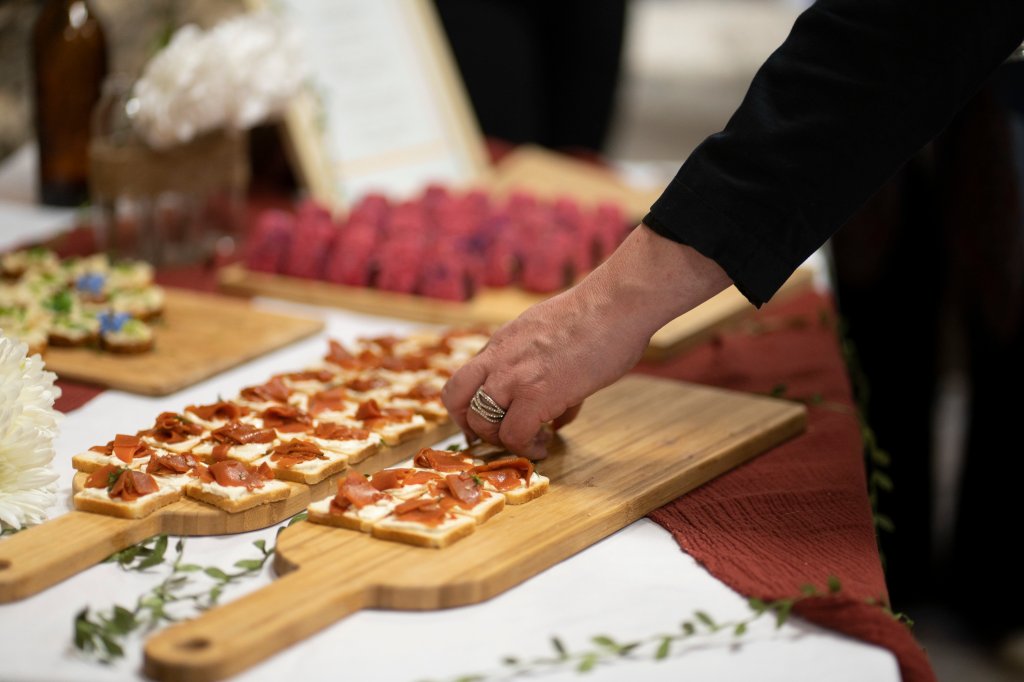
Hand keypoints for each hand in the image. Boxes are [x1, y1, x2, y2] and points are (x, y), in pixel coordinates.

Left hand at [442, 224, 732, 458]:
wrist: (617, 304)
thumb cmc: (599, 316)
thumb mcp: (553, 334)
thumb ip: (545, 368)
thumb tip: (559, 411)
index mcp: (502, 342)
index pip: (463, 379)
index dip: (467, 407)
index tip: (486, 422)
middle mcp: (500, 357)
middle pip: (457, 399)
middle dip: (474, 426)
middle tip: (500, 436)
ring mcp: (515, 376)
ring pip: (481, 422)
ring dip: (502, 440)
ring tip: (530, 441)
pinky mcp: (538, 395)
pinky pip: (515, 435)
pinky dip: (528, 447)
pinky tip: (546, 444)